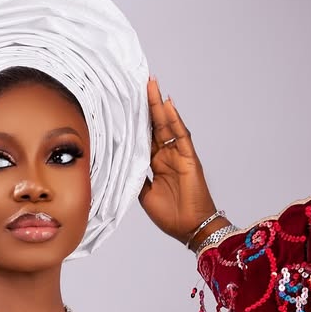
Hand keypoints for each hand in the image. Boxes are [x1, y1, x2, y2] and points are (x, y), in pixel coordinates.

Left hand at [138, 76, 220, 246]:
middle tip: (139, 83)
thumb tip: (121, 164)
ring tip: (151, 85)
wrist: (189, 228)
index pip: (144, 136)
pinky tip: (167, 104)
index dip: (136, 120)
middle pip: (155, 125)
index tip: (126, 103)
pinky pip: (181, 135)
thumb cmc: (170, 215)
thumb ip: (135, 177)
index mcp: (156, 163)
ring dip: (159, 105)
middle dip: (147, 105)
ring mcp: (179, 155)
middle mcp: (167, 155)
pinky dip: (174, 119)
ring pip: (167, 125)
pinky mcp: (189, 158)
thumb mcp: (144, 195)